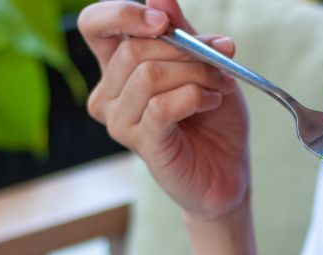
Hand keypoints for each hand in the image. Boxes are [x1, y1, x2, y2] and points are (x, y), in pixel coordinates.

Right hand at [78, 0, 250, 223]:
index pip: (94, 25)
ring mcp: (121, 121)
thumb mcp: (203, 64)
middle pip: (132, 48)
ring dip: (195, 74)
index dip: (123, 13)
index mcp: (118, 67)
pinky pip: (161, 105)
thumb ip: (182, 31)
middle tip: (220, 60)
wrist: (228, 171)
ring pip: (148, 74)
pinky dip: (195, 97)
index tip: (164, 20)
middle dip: (185, 49)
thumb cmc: (214, 119)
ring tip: (218, 87)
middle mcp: (110, 94)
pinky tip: (212, 102)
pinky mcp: (141, 143)